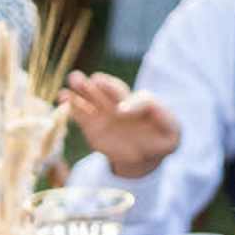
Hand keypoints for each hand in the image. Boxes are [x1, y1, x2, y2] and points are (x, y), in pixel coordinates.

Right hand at [61, 72, 180, 179]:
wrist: (143, 154)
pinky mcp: (91, 125)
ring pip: (92, 97)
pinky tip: (62, 98)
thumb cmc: (161, 141)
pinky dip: (71, 105)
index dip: (132, 104)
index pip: (139, 99)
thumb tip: (142, 111)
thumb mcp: (172, 137)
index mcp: (143, 104)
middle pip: (111, 90)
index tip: (123, 111)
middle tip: (92, 79)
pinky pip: (80, 113)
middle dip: (102, 85)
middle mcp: (122, 102)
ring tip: (74, 80)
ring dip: (83, 88)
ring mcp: (105, 112)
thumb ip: (166, 122)